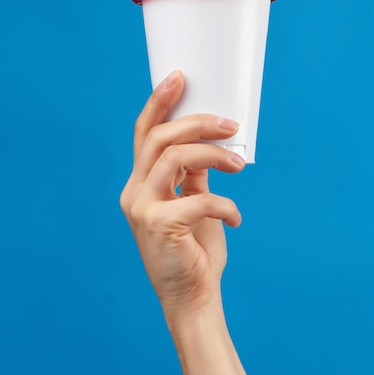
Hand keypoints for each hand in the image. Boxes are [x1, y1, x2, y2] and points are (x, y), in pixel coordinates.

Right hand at [120, 70, 244, 322]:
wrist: (192, 297)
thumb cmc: (194, 249)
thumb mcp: (193, 203)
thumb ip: (193, 175)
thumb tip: (210, 143)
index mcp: (140, 183)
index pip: (144, 133)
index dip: (159, 102)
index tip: (178, 77)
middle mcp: (133, 192)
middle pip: (159, 138)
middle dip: (197, 122)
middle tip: (231, 124)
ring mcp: (141, 209)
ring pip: (176, 158)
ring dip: (215, 155)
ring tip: (239, 165)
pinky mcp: (159, 226)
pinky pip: (199, 199)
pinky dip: (225, 204)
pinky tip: (235, 218)